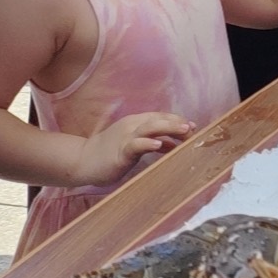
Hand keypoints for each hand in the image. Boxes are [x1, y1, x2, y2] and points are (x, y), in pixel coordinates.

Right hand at [67, 111, 195, 188]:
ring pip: (149, 127)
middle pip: (158, 119)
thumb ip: (154, 143)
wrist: (84, 161)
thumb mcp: (135, 145)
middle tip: (193, 128)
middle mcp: (132, 126)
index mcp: (136, 122)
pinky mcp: (119, 151)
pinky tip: (158, 144)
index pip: (160, 117)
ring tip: (183, 130)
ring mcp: (125, 137)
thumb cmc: (111, 153)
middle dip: (177, 123)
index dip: (176, 120)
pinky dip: (147, 143)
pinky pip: (135, 145)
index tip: (193, 126)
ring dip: (168, 128)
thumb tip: (174, 144)